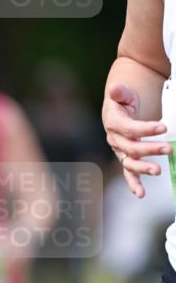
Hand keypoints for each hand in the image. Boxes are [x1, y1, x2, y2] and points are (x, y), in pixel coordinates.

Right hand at [102, 83, 169, 197]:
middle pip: (131, 148)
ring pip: (130, 163)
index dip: (145, 129)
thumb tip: (115, 88)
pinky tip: (141, 194)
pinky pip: (129, 173)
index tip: (163, 127)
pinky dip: (134, 184)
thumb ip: (119, 92)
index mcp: (113, 123)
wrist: (119, 109)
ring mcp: (120, 151)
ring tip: (158, 170)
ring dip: (143, 168)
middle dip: (150, 149)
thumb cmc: (123, 101)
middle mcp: (115, 140)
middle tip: (169, 149)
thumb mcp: (123, 94)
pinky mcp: (126, 159)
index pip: (129, 129)